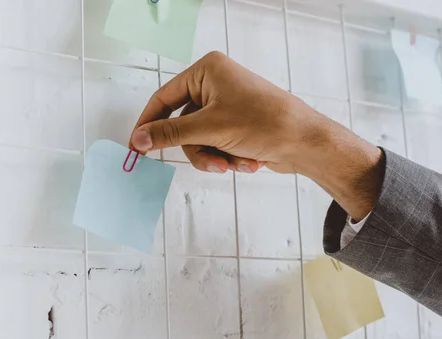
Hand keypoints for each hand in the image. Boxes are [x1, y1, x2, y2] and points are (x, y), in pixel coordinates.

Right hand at [130, 51, 383, 219]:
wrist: (305, 143)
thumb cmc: (265, 123)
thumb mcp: (210, 128)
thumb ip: (170, 133)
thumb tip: (139, 139)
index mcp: (207, 71)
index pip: (164, 98)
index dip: (149, 123)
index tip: (137, 146)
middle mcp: (215, 85)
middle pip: (182, 125)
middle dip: (199, 149)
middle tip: (212, 163)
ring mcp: (226, 106)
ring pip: (198, 140)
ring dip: (214, 158)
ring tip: (233, 163)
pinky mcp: (235, 125)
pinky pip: (214, 145)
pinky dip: (227, 158)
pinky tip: (248, 160)